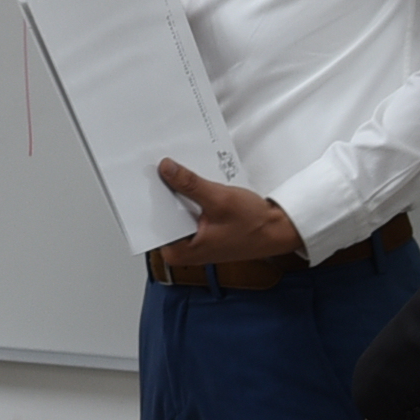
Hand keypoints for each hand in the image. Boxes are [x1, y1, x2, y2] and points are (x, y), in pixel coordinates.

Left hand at [150, 162, 299, 268]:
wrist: (276, 231)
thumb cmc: (253, 226)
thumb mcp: (219, 200)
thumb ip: (190, 185)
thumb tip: (166, 169)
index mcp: (179, 252)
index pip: (152, 223)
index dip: (148, 198)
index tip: (142, 177)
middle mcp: (181, 250)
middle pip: (162, 216)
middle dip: (161, 193)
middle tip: (156, 167)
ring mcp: (191, 241)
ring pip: (174, 211)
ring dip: (175, 192)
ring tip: (169, 169)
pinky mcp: (199, 231)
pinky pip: (185, 211)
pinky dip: (187, 196)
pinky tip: (188, 181)